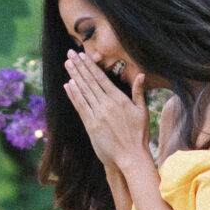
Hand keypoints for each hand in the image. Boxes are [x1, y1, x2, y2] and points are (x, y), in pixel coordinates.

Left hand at [63, 50, 148, 171]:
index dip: (90, 66)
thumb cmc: (139, 135)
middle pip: (90, 82)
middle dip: (79, 66)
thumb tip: (141, 75)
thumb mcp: (142, 111)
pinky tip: (68, 85)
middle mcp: (106, 105)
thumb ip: (139, 92)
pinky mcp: (91, 125)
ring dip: (74, 76)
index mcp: (119, 99)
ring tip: (67, 64)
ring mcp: (97, 115)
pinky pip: (81, 106)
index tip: (83, 55)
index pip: (101, 78)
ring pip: (83, 92)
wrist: (131, 156)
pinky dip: (74, 95)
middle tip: (70, 53)